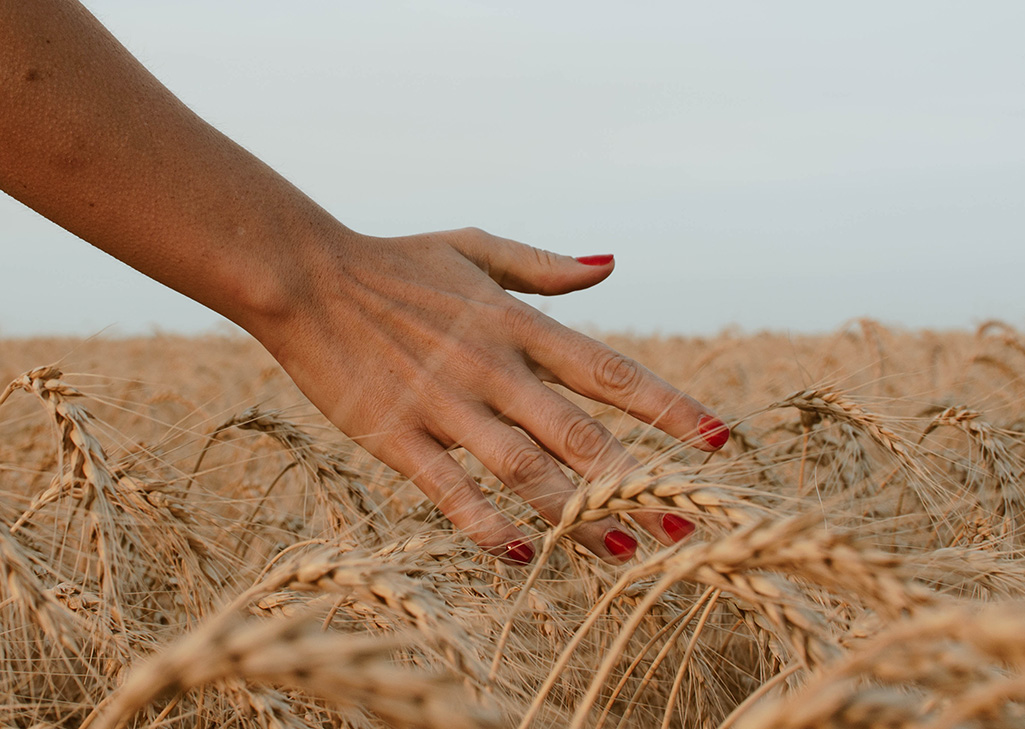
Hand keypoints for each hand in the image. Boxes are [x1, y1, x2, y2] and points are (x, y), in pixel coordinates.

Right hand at [245, 227, 728, 564]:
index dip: (668, 407)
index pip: (609, 371)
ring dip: (576, 514)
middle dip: (638, 480)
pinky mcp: (396, 435)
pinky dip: (486, 522)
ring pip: (523, 469)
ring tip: (625, 552)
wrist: (305, 276)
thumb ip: (546, 266)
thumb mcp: (475, 248)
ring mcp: (444, 404)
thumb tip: (611, 264)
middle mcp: (492, 367)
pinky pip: (449, 490)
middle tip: (690, 523)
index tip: (719, 440)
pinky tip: (522, 553)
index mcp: (517, 323)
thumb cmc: (395, 261)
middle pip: (580, 433)